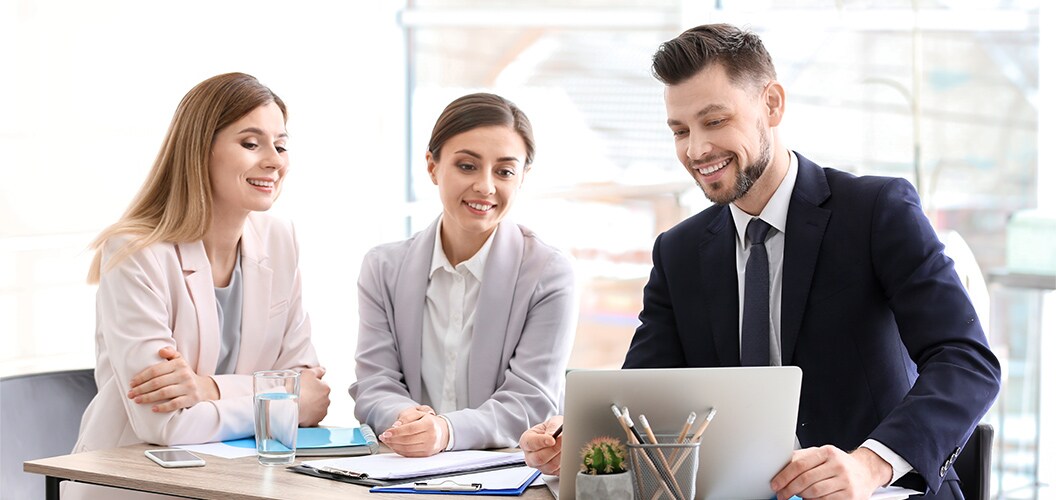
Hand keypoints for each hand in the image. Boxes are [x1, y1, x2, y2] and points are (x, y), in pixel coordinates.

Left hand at [127, 346, 218, 411]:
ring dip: (148, 397)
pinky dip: (163, 407)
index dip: (141, 377)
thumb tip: (160, 350)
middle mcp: (184, 374)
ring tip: (137, 400)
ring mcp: (188, 387)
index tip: (131, 383)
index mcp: (179, 364)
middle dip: (141, 389)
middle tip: (130, 394)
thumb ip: (170, 353)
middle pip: (157, 382)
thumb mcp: (180, 360)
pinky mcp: (191, 399)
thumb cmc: (184, 374)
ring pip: (164, 393)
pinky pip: (174, 404)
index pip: (155, 370)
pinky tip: (153, 409)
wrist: (203, 388)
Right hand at [297, 366, 329, 426]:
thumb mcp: (308, 373)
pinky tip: (302, 412)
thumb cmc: (298, 389)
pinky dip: (309, 415)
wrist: (290, 407)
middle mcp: (327, 400)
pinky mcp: (316, 421)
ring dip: (311, 406)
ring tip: (300, 404)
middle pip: (320, 396)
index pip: (321, 385)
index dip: (312, 385)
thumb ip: (318, 370)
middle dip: (313, 396)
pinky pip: (313, 417)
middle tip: (301, 395)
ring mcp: (321, 412)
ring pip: (317, 407)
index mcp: (326, 388)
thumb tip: (324, 370)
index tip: (304, 386)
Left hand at [379, 405, 448, 456]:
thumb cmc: (429, 422)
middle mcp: (431, 436)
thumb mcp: (420, 414)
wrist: (443, 432)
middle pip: (407, 440)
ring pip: (407, 449)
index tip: (386, 432)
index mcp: (429, 424)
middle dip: (392, 439)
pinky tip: (394, 445)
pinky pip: (409, 454)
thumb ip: (407, 417)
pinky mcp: (426, 454)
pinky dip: (399, 450)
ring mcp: (429, 447)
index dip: (396, 432)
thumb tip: (395, 425)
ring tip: (387, 441)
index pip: (410, 429)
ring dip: (394, 446)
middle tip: (383, 436)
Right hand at [520, 415, 562, 474]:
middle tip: (563, 441)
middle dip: (553, 450)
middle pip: (538, 458)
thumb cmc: (554, 428)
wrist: (562, 435)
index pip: (530, 443)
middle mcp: (530, 456)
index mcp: (526, 441)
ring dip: (560, 456)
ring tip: (566, 446)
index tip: (552, 439)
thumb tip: (552, 436)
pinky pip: (557, 471)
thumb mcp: (553, 422)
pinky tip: (567, 454)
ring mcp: (539, 466)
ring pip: (549, 466)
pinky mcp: (550, 472)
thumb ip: (552, 428)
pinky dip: (564, 463)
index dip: (541, 442)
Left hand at [771, 445, 891, 499]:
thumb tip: (780, 464)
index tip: (775, 484)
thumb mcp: (821, 455)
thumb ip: (802, 458)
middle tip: (781, 494)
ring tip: (797, 495)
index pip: (800, 464)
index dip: (784, 476)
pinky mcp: (850, 496)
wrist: (865, 472)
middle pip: (806, 480)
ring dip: (801, 496)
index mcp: (828, 452)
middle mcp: (838, 465)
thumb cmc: (838, 464)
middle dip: (789, 489)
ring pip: (814, 492)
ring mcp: (845, 481)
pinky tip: (809, 499)